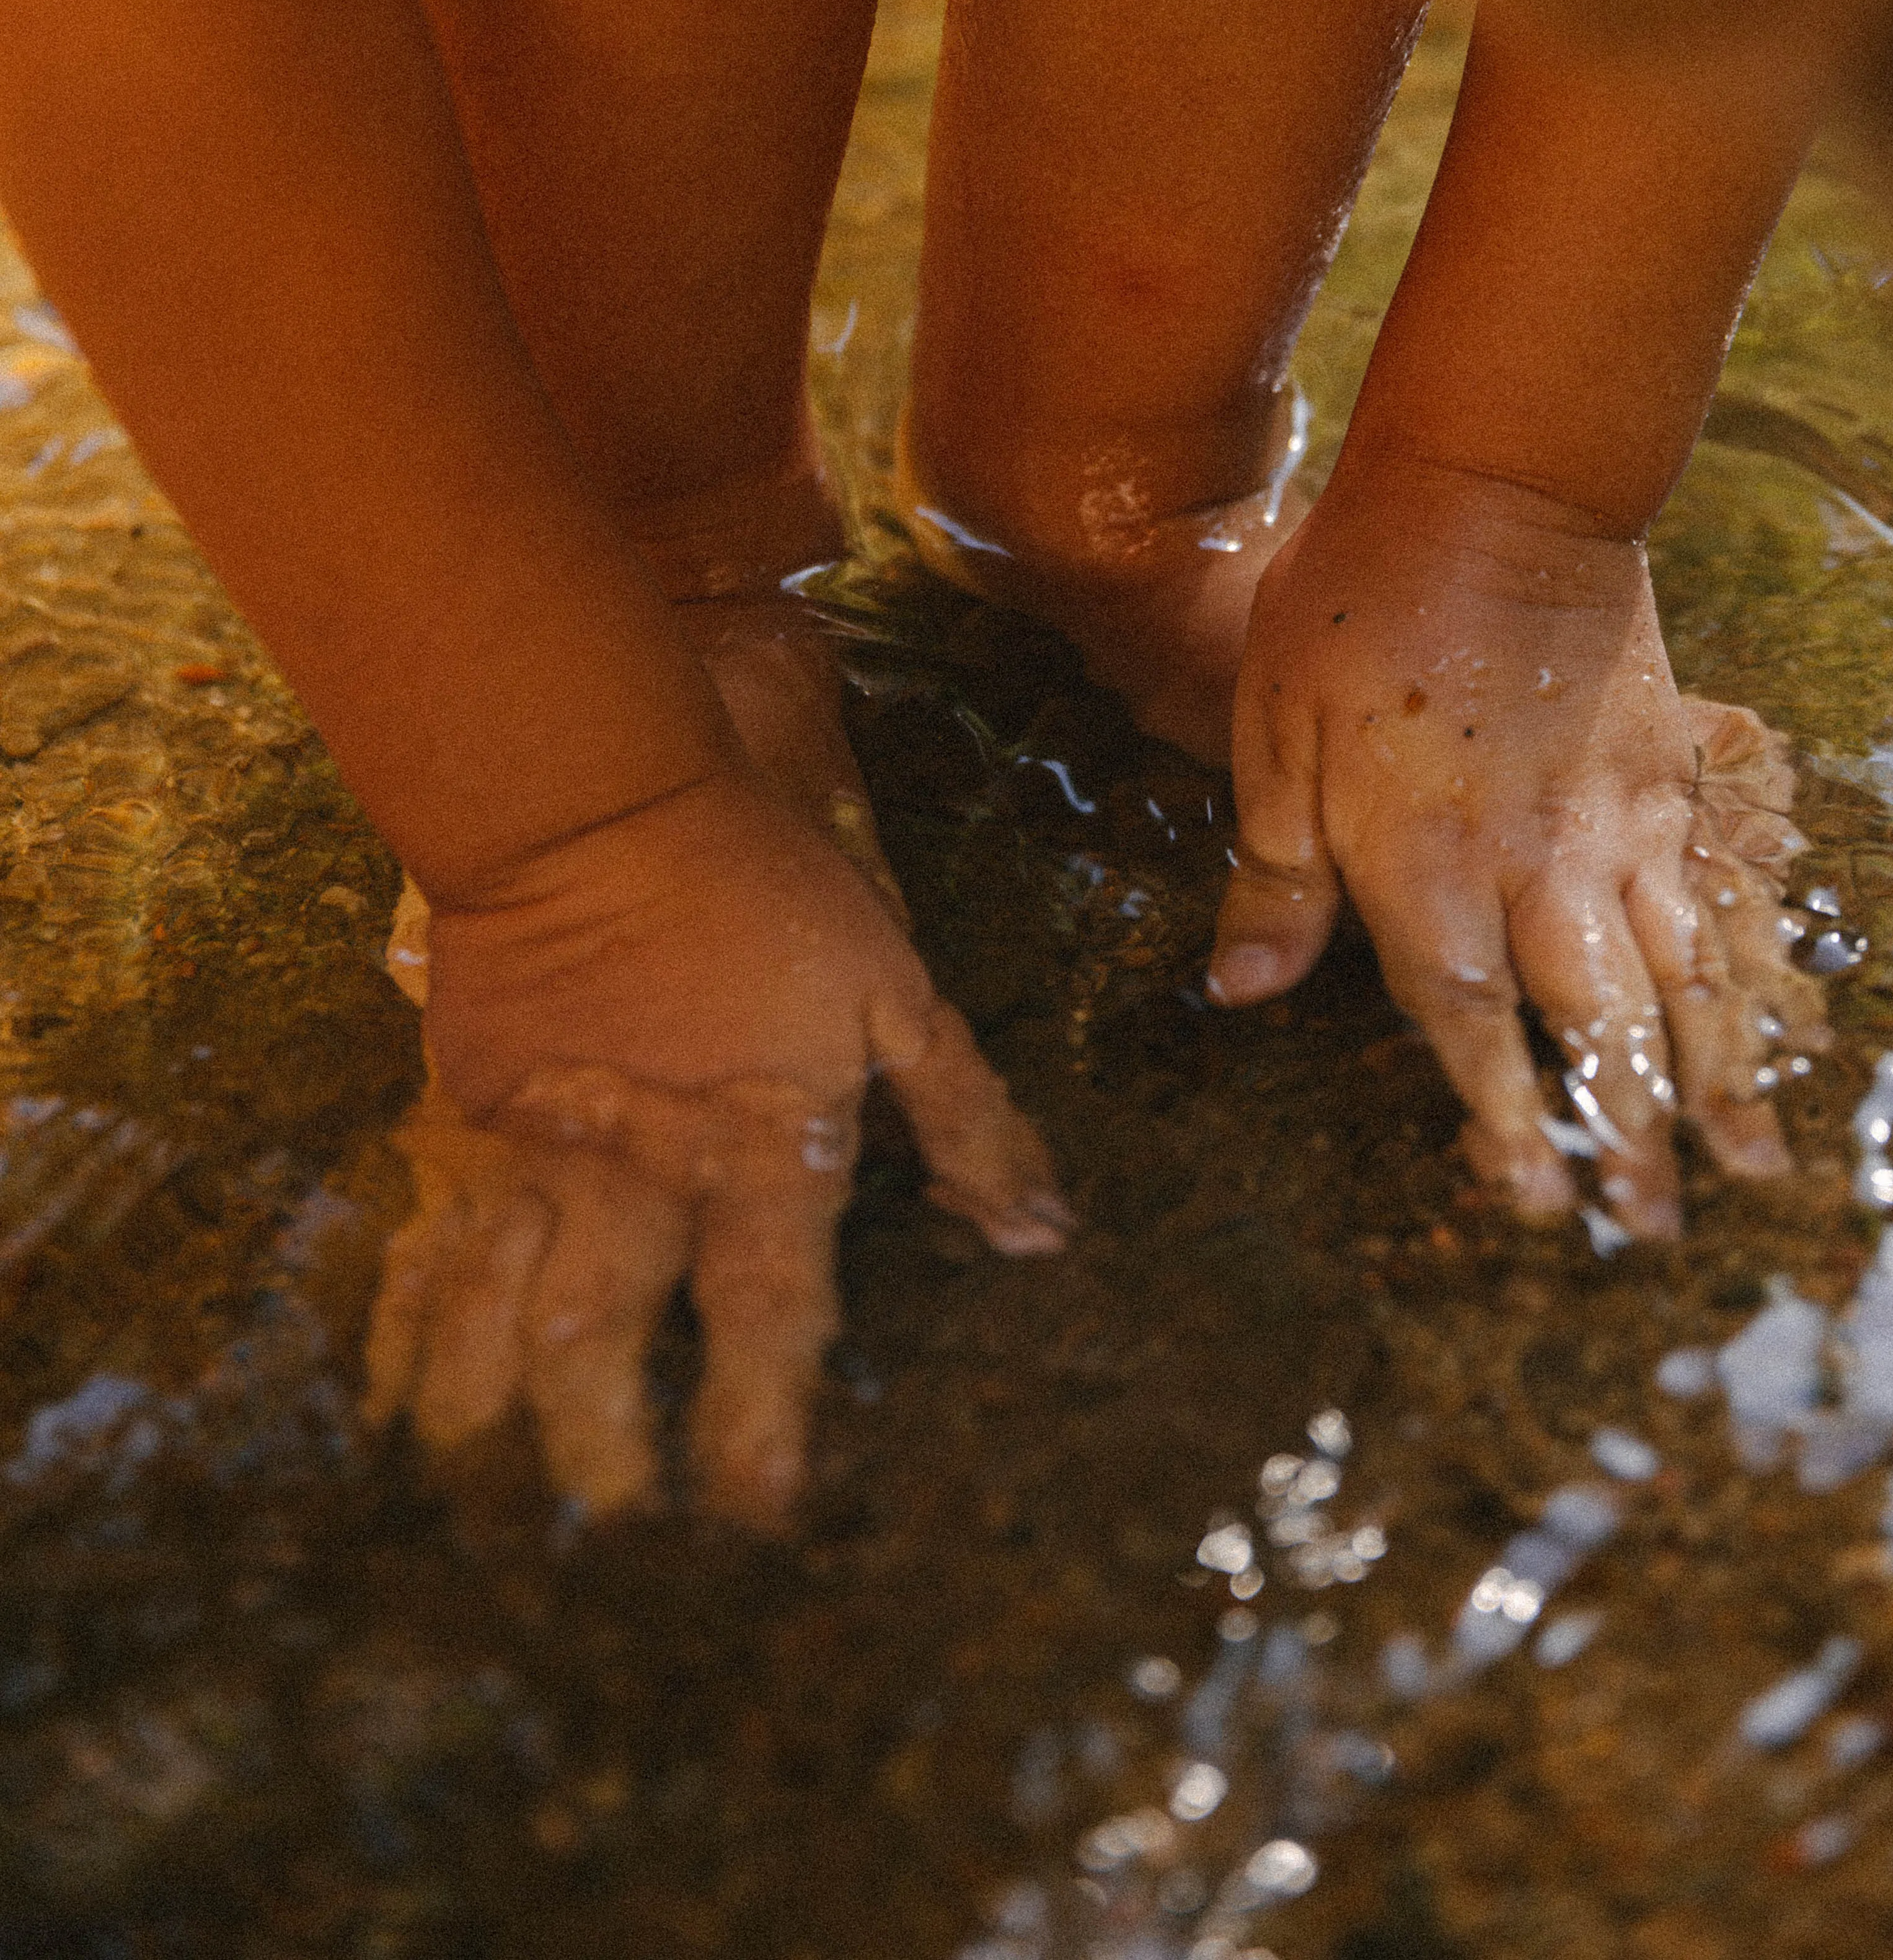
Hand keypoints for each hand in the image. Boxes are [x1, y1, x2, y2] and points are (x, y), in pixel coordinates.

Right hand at [365, 770, 1067, 1522]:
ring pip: (494, 1314)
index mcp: (754, 1152)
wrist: (596, 804)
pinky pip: (425, 1249)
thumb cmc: (767, 895)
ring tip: (480, 1514)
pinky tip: (393, 1409)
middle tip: (604, 1546)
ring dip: (485, 1417)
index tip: (758, 1520)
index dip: (762, 1423)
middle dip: (598, 1453)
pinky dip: (405, 1334)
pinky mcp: (461, 1123)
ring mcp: (535, 1155)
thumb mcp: (899, 995)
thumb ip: (967, 1121)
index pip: (765, 1315)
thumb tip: (1041, 1234)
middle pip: (601, 1340)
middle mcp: (637, 1176)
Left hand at [1211, 449, 1827, 1237]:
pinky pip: (1715, 893)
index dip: (1501, 1120)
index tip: (1533, 1205)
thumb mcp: (1272, 731)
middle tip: (1658, 1230)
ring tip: (1753, 1167)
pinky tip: (1772, 1023)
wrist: (1495, 485)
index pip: (1468, 1023)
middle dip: (1625, 1133)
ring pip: (1677, 972)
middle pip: (1590, 1020)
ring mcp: (1617, 817)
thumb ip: (1273, 874)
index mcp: (1427, 863)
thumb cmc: (1354, 601)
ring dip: (1711, 1075)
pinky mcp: (1667, 771)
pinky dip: (1744, 968)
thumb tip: (1241, 992)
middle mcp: (1537, 860)